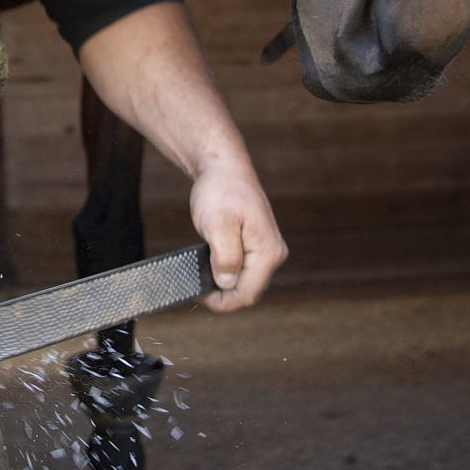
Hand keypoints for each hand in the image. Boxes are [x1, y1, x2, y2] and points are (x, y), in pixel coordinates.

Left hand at [190, 153, 286, 312]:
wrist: (222, 167)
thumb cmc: (221, 191)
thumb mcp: (218, 224)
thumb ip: (225, 257)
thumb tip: (226, 283)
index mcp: (268, 252)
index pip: (248, 293)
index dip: (224, 302)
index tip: (199, 297)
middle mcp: (273, 253)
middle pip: (248, 290)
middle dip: (223, 294)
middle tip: (196, 288)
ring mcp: (265, 249)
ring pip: (245, 281)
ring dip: (224, 283)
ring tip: (201, 277)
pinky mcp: (256, 244)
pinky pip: (242, 268)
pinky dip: (225, 271)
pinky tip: (209, 267)